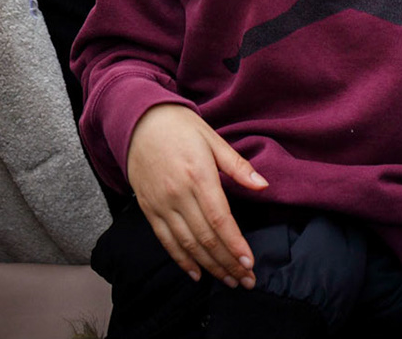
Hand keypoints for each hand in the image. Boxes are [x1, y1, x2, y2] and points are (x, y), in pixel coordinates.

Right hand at [125, 103, 267, 288]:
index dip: (235, 245)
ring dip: (210, 266)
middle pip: (206, 238)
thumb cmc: (181, 127)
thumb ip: (238, 165)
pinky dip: (181, 260)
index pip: (220, 220)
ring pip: (188, 244)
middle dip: (228, 263)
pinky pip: (166, 241)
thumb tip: (263, 185)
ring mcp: (161, 204)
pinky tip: (197, 274)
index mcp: (199, 176)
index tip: (249, 263)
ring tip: (229, 280)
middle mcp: (178, 195)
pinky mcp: (149, 210)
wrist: (138, 122)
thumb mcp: (213, 139)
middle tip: (246, 281)